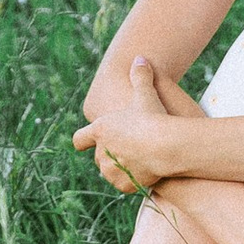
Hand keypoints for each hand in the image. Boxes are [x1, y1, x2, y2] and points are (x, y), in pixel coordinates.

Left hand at [73, 55, 185, 191]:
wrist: (164, 145)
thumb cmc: (153, 116)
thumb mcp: (146, 93)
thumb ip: (140, 76)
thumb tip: (139, 58)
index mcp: (99, 130)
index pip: (79, 139)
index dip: (84, 140)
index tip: (89, 140)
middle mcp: (100, 152)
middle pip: (98, 156)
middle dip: (109, 152)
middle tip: (127, 145)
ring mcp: (110, 171)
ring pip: (109, 171)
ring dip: (118, 167)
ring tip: (137, 159)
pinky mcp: (123, 185)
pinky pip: (124, 183)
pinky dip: (131, 179)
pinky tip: (144, 171)